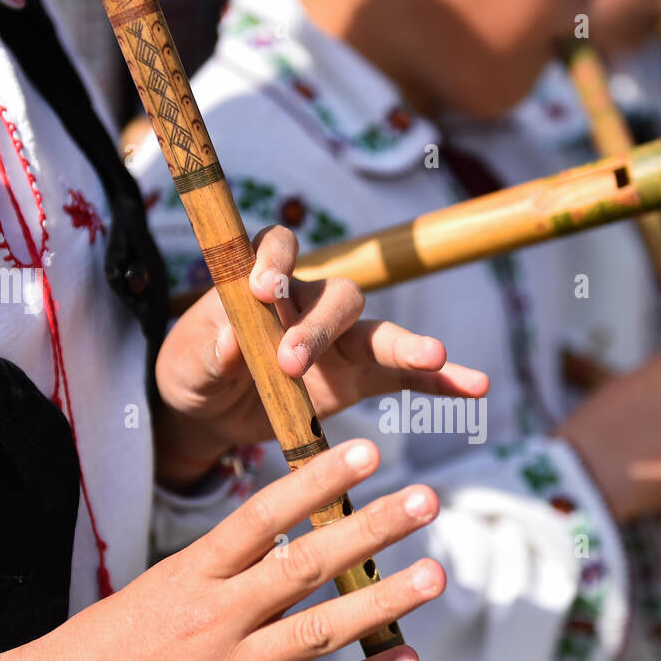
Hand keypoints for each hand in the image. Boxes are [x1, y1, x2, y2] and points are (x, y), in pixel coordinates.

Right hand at [0, 440, 442, 660]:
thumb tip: (301, 527)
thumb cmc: (117, 640)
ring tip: (435, 575)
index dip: (317, 481)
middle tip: (426, 499)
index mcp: (191, 573)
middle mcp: (212, 618)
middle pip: (302, 566)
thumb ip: (230, 563)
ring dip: (382, 601)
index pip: (261, 515)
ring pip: (317, 631)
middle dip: (370, 530)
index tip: (368, 452)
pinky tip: (406, 658)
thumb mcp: (164, 583)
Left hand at [153, 225, 489, 488]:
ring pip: (379, 334)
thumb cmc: (194, 369)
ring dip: (407, 344)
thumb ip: (208, 350)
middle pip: (337, 296)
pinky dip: (438, 381)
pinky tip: (473, 386)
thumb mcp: (186, 362)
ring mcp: (341, 342)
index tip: (262, 288)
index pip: (277, 251)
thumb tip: (233, 345)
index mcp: (264, 283)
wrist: (210, 409)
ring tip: (435, 355)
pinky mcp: (358, 379)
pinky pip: (404, 378)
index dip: (275, 262)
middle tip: (293, 362)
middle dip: (320, 327)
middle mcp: (310, 303)